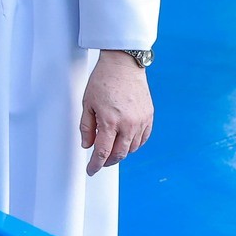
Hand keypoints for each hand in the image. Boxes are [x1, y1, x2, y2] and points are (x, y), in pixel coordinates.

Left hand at [80, 51, 154, 174]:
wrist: (123, 65)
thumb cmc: (103, 80)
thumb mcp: (87, 104)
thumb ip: (86, 127)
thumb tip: (87, 145)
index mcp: (109, 121)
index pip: (102, 152)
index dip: (96, 164)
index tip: (91, 170)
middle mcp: (128, 124)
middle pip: (119, 154)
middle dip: (108, 161)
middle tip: (100, 162)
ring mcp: (140, 121)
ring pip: (132, 148)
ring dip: (121, 153)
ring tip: (111, 150)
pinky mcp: (149, 117)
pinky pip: (143, 138)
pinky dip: (134, 144)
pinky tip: (126, 142)